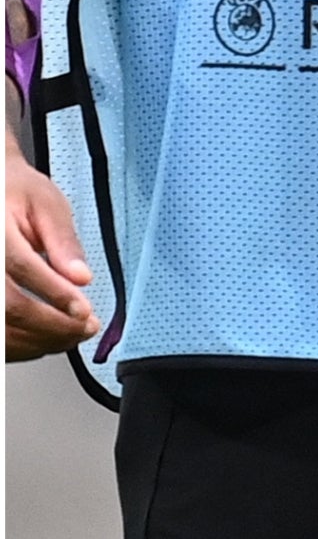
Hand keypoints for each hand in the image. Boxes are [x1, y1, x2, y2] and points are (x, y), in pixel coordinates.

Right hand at [6, 123, 97, 360]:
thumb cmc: (16, 194)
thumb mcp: (46, 205)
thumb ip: (63, 242)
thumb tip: (81, 278)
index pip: (22, 269)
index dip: (55, 294)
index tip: (84, 311)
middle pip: (8, 308)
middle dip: (52, 325)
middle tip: (86, 328)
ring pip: (1, 330)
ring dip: (39, 340)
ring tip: (74, 335)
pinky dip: (22, 344)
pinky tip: (47, 339)